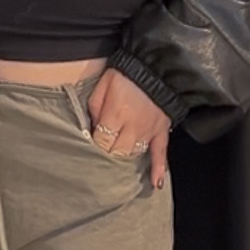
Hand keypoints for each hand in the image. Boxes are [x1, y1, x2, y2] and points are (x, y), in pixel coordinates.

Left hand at [86, 68, 171, 188]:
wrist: (154, 66)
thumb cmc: (125, 75)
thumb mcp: (101, 87)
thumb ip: (94, 109)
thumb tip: (91, 129)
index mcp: (115, 114)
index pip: (101, 142)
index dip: (94, 148)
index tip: (87, 151)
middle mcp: (132, 126)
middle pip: (116, 152)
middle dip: (106, 157)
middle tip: (98, 163)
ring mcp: (148, 130)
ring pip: (133, 154)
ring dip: (124, 161)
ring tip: (115, 173)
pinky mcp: (161, 131)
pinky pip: (161, 153)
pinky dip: (159, 169)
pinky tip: (155, 184)